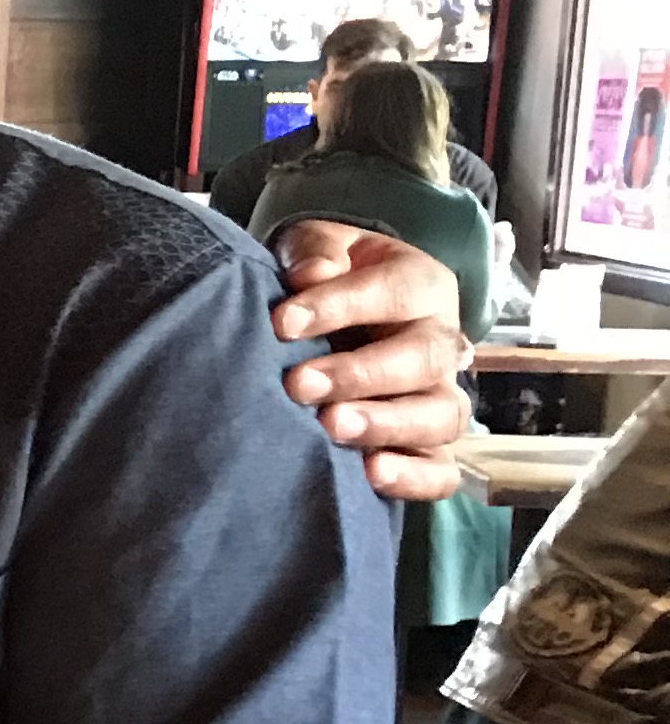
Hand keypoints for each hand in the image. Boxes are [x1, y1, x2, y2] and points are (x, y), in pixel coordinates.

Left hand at [269, 220, 468, 500]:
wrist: (336, 316)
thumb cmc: (326, 275)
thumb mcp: (318, 246)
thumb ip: (315, 251)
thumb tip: (312, 274)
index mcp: (422, 285)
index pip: (394, 292)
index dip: (339, 306)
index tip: (282, 322)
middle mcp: (441, 342)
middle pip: (423, 359)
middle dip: (360, 373)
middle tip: (300, 384)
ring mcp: (438, 396)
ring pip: (440, 416)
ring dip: (386, 424)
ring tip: (331, 427)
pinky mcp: (427, 445)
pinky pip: (441, 471)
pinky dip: (414, 477)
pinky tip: (371, 475)